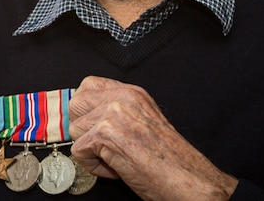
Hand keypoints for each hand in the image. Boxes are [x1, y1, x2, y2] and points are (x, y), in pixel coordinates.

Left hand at [68, 76, 237, 200]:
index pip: (88, 85)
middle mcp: (121, 99)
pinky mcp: (104, 135)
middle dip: (83, 128)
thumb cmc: (171, 159)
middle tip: (104, 145)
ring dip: (91, 151)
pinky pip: (78, 152)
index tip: (93, 124)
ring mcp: (112, 114)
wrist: (188, 179)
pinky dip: (94, 166)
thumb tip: (90, 114)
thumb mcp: (144, 119)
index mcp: (132, 93)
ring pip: (74, 131)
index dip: (85, 108)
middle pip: (75, 105)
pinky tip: (116, 167)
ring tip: (116, 158)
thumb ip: (118, 111)